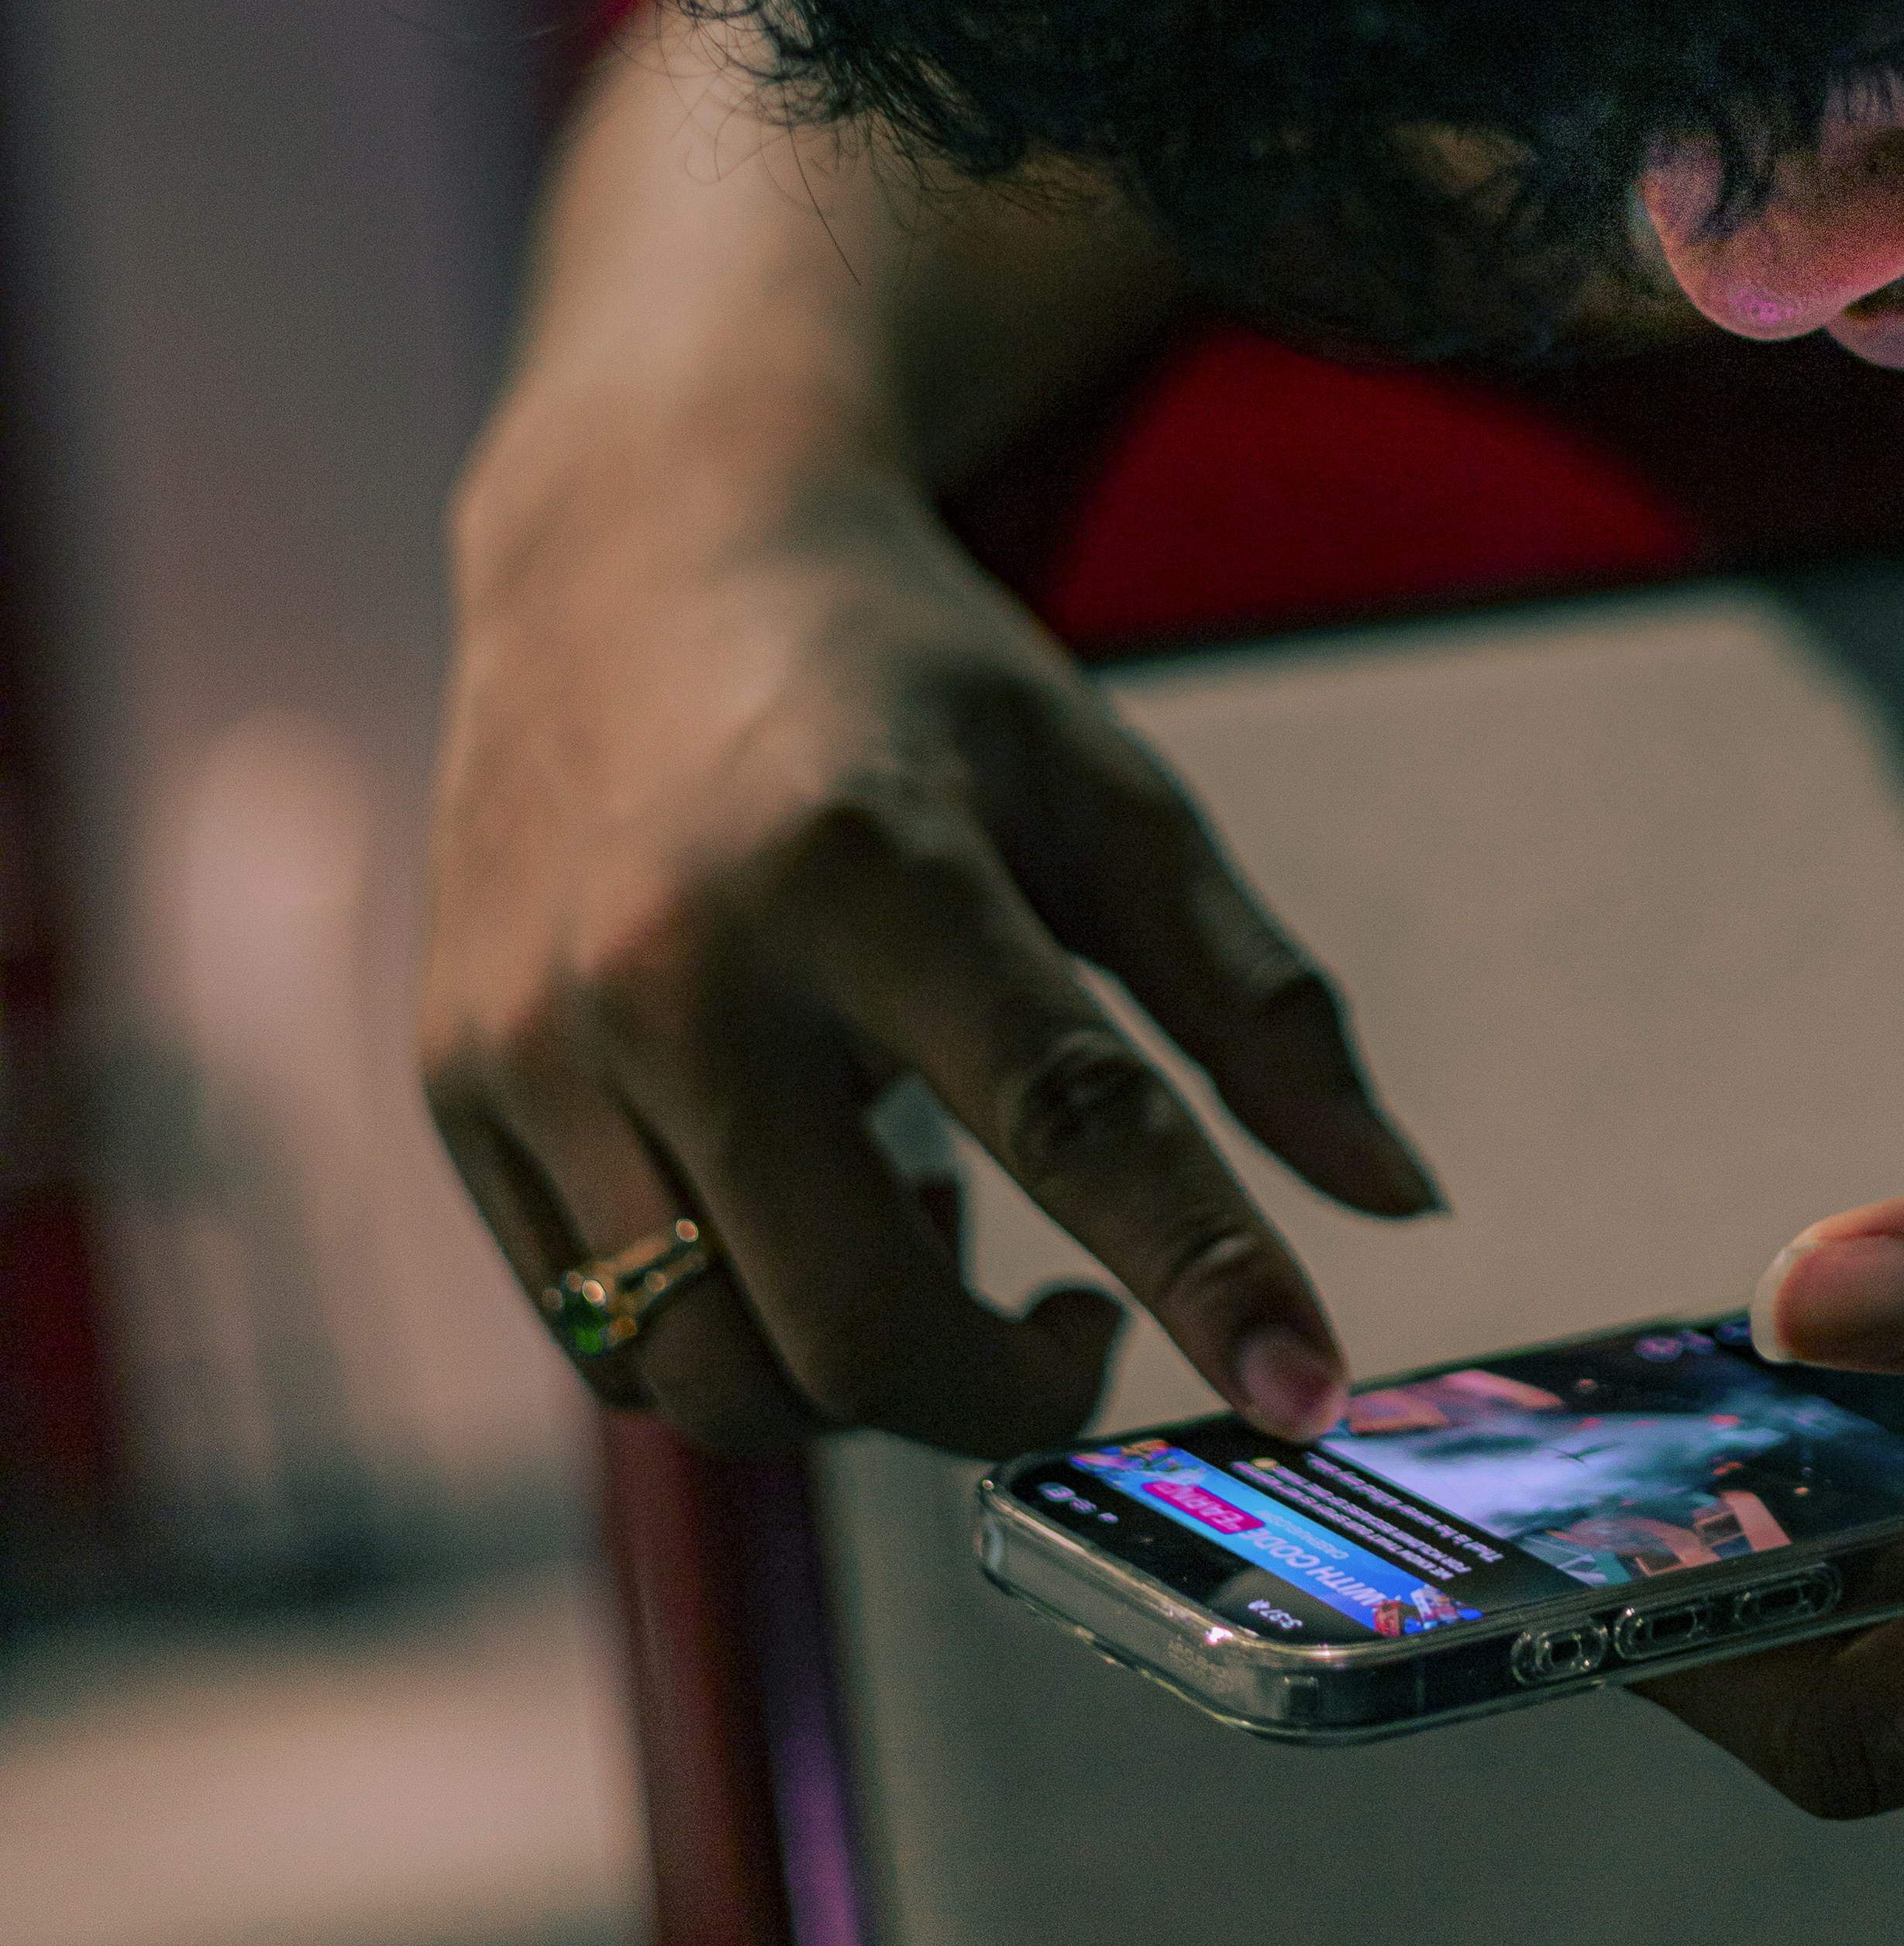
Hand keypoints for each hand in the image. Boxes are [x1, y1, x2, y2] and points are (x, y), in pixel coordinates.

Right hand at [422, 416, 1434, 1458]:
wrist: (636, 550)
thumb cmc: (904, 683)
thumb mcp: (1108, 796)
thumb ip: (1259, 1003)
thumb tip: (1402, 1196)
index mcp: (871, 866)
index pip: (1067, 1121)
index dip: (1202, 1275)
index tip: (1303, 1389)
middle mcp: (677, 965)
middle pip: (858, 1324)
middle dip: (1007, 1394)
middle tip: (1081, 1324)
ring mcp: (539, 1043)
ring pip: (719, 1374)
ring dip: (862, 1382)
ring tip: (928, 1229)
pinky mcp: (460, 1094)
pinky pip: (607, 1338)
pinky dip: (735, 1336)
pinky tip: (800, 1208)